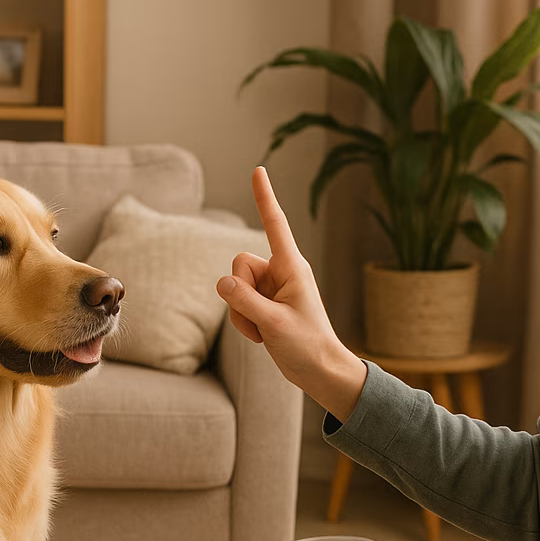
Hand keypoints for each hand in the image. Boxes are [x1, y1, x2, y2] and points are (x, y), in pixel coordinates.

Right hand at [217, 166, 366, 421]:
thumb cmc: (307, 346)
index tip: (257, 169)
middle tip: (261, 317)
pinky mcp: (263, 304)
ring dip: (241, 313)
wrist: (318, 371)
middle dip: (240, 293)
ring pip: (234, 287)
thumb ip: (244, 301)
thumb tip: (221, 283)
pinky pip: (236, 304)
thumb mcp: (274, 323)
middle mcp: (280, 272)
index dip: (264, 198)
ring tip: (265, 331)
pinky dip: (243, 323)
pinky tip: (262, 336)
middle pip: (239, 265)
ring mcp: (270, 289)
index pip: (275, 225)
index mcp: (292, 267)